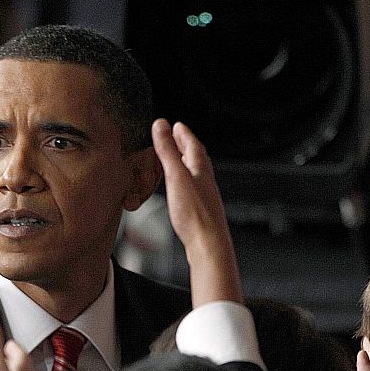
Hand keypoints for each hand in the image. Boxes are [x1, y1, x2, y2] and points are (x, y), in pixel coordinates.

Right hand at [152, 118, 240, 305]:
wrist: (209, 245)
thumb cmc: (195, 214)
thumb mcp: (176, 177)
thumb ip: (167, 151)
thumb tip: (161, 126)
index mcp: (201, 169)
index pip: (192, 145)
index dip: (183, 133)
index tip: (176, 125)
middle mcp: (206, 181)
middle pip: (196, 158)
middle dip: (185, 145)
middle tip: (176, 137)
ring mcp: (205, 197)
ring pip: (195, 173)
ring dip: (185, 163)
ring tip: (176, 160)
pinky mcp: (201, 211)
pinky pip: (193, 189)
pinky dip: (185, 181)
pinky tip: (180, 190)